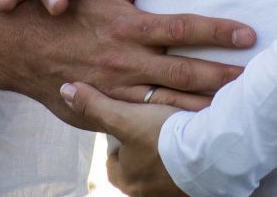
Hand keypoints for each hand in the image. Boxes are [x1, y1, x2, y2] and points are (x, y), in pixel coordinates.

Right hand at [0, 0, 253, 113]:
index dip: (218, 32)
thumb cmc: (67, 9)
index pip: (184, 28)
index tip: (248, 34)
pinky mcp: (108, 108)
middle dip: (221, 75)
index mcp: (130, 26)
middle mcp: (128, 60)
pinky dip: (173, 122)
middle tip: (253, 78)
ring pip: (170, 101)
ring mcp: (118, 89)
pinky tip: (195, 125)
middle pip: (185, 71)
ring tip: (235, 106)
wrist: (22, 47)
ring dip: (203, 104)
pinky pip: (147, 118)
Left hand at [60, 80, 185, 196]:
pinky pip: (183, 171)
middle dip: (142, 148)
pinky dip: (184, 158)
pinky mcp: (193, 187)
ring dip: (164, 153)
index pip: (113, 162)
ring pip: (161, 169)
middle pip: (137, 167)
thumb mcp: (124, 118)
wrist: (211, 150)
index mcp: (127, 180)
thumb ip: (94, 106)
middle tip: (152, 125)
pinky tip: (192, 139)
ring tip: (173, 129)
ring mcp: (171, 192)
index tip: (129, 124)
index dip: (119, 141)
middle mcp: (147, 192)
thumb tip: (65, 91)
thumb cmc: (162, 135)